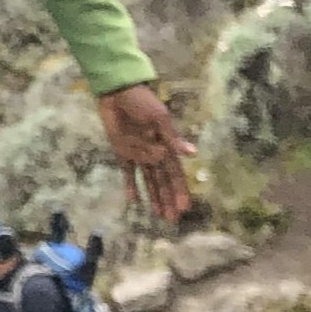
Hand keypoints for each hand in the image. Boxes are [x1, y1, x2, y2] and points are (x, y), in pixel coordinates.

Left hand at [97, 84, 195, 223]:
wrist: (117, 92)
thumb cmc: (142, 101)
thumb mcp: (159, 118)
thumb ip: (172, 139)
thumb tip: (192, 153)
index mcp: (165, 144)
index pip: (174, 172)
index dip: (179, 190)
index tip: (184, 207)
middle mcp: (154, 151)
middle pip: (162, 180)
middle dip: (168, 199)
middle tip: (173, 219)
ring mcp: (138, 152)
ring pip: (148, 180)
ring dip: (154, 196)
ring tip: (159, 215)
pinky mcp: (122, 150)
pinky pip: (128, 172)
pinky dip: (131, 185)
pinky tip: (133, 201)